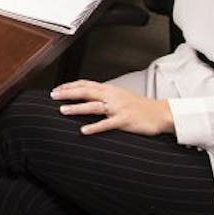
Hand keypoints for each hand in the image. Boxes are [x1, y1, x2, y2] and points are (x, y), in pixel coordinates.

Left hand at [51, 79, 173, 135]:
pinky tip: (84, 130)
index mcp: (110, 89)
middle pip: (86, 92)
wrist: (159, 113)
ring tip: (63, 110)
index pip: (86, 84)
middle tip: (54, 95)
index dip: (70, 86)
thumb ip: (104, 94)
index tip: (57, 89)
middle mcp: (112, 96)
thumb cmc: (139, 106)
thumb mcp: (120, 95)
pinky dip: (95, 127)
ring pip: (94, 106)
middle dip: (68, 93)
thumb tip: (87, 95)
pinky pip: (107, 124)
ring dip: (77, 108)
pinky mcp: (124, 120)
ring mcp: (118, 108)